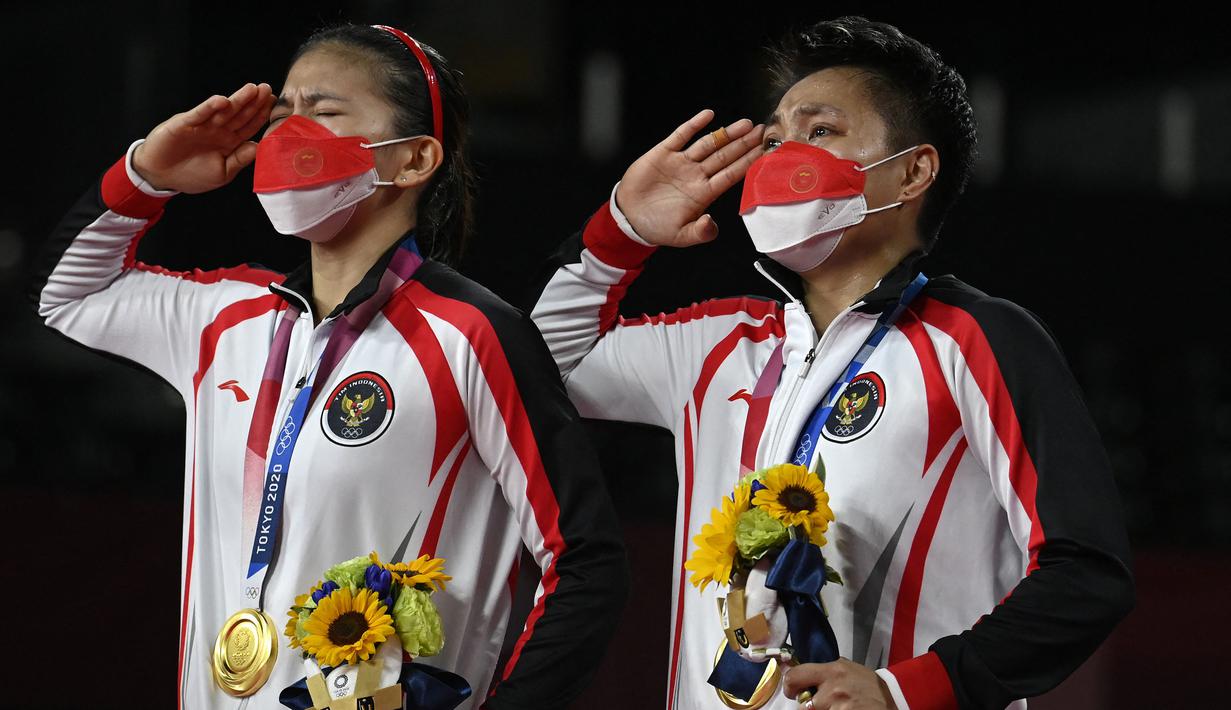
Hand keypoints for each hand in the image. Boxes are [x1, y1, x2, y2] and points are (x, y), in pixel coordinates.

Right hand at [132, 82, 274, 192]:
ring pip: (223, 111)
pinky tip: (222, 101)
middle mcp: (218, 130)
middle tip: (267, 89)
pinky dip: (210, 108)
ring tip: (252, 89)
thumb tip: (259, 146)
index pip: (249, 126)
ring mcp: (203, 126)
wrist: (160, 175)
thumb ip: (239, 160)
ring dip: (237, 99)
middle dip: (254, 102)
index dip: (261, 115)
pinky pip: (200, 114)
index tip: (274, 104)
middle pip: (240, 114)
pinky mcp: (185, 124)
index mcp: (229, 142)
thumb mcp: (222, 173)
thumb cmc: (191, 175)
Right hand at [616, 109, 762, 246]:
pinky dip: (694, 125)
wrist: (629, 217)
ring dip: (726, 133)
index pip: (731, 174)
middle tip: (761, 131)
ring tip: (744, 124)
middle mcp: (696, 175)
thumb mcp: (681, 235)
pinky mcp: (663, 153)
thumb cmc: (656, 227)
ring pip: (708, 143)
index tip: (762, 151)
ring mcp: (681, 162)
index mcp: (703, 193)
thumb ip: (699, 232)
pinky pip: (681, 135)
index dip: (747, 162)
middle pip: (725, 155)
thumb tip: (711, 224)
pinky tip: (708, 115)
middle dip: (743, 143)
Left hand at [783, 659, 896, 709]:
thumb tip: (802, 673)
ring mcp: (839, 707)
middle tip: (819, 703)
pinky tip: (844, 709)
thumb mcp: (847, 667)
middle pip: (804, 703)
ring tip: (837, 706)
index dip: (789, 685)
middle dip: (809, 705)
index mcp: (832, 670)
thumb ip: (824, 670)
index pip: (795, 676)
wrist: (893, 698)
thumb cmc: (868, 683)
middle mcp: (833, 689)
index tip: (792, 690)